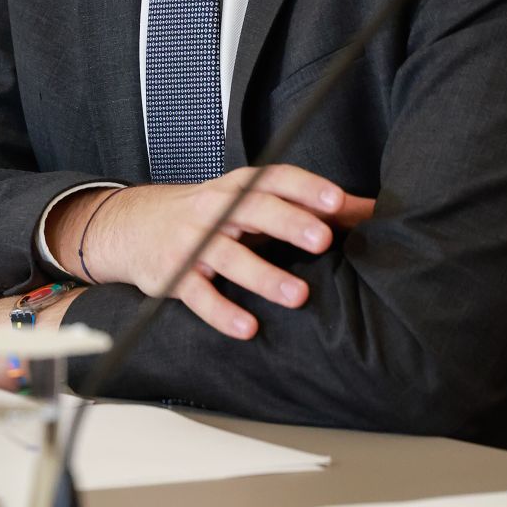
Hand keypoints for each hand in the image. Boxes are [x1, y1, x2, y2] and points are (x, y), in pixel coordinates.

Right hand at [48, 167, 375, 341]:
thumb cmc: (211, 215)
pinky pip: (199, 295)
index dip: (305, 188)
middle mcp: (216, 209)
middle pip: (253, 210)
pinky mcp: (175, 275)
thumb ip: (307, 206)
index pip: (274, 179)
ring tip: (298, 295)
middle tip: (322, 239)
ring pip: (229, 256)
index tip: (336, 201)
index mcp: (239, 188)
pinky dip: (222, 312)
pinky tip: (247, 327)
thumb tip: (371, 211)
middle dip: (289, 222)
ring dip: (263, 275)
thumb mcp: (251, 202)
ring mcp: (193, 242)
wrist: (135, 227)